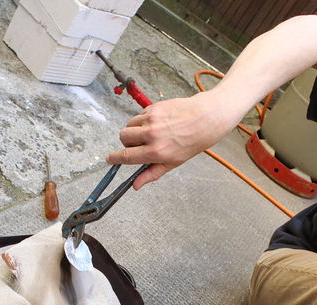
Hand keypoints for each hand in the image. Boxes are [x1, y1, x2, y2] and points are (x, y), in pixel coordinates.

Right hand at [106, 91, 239, 188]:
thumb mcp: (173, 162)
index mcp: (156, 152)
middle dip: (127, 142)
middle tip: (139, 144)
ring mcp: (152, 120)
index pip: (126, 156)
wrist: (207, 117)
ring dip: (134, 130)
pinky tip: (158, 123)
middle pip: (123, 138)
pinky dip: (143, 120)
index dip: (114, 158)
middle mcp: (152, 135)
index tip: (110, 159)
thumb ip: (151, 173)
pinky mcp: (154, 107)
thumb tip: (136, 185)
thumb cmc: (193, 141)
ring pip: (129, 125)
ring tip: (150, 133)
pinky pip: (139, 116)